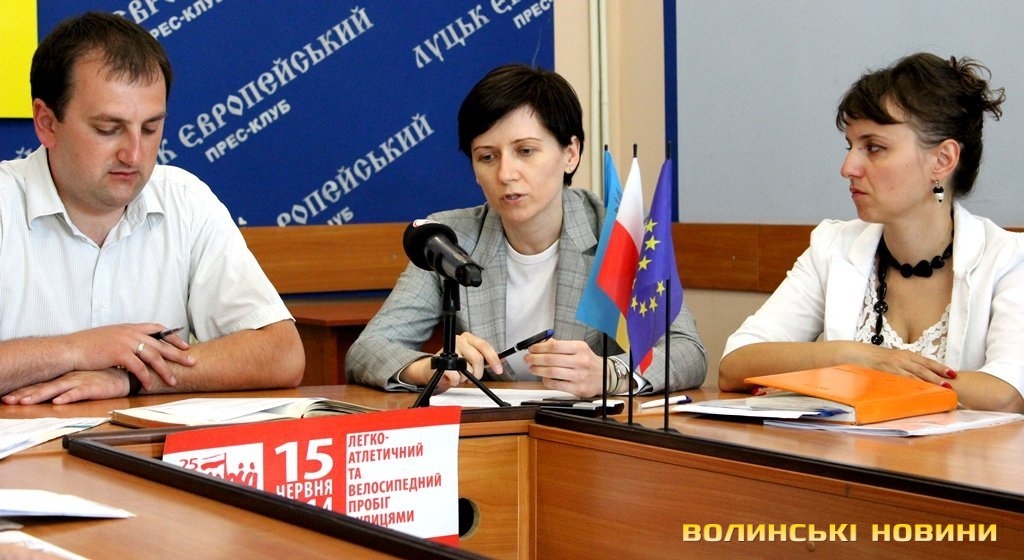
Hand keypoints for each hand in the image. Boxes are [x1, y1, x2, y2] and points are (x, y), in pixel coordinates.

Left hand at [1, 368, 131, 404]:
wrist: (128, 375)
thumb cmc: (104, 378)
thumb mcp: (82, 380)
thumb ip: (67, 385)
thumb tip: (50, 394)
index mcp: (65, 377)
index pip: (39, 384)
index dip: (23, 391)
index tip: (7, 397)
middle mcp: (69, 379)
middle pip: (42, 387)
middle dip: (23, 394)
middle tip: (7, 400)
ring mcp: (80, 382)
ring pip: (56, 390)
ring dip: (40, 395)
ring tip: (25, 402)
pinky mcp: (94, 387)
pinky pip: (78, 393)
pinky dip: (67, 397)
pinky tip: (57, 402)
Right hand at [65, 324, 194, 391]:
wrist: (71, 348)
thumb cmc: (88, 345)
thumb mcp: (111, 336)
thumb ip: (126, 339)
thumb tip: (136, 346)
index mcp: (130, 327)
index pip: (158, 328)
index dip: (172, 337)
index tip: (184, 345)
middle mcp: (131, 332)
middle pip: (161, 344)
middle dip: (179, 353)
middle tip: (192, 361)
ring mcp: (125, 342)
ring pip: (153, 356)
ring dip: (165, 370)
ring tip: (174, 380)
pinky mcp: (119, 354)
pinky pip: (138, 367)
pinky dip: (146, 377)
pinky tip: (150, 385)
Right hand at [398, 332, 500, 391]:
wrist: (435, 368)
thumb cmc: (455, 363)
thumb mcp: (471, 358)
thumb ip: (485, 358)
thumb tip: (503, 361)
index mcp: (468, 338)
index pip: (484, 346)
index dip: (493, 359)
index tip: (499, 370)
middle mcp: (459, 340)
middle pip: (477, 358)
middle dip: (478, 372)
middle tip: (473, 377)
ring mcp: (449, 349)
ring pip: (466, 368)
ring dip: (464, 377)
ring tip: (459, 374)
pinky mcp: (441, 361)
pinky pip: (455, 376)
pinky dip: (455, 381)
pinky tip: (451, 377)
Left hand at [523, 339, 604, 396]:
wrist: (605, 376)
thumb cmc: (588, 361)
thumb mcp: (578, 348)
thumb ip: (560, 345)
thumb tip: (541, 343)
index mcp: (580, 348)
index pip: (555, 346)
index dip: (539, 348)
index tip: (532, 349)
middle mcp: (581, 361)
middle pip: (551, 359)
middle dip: (535, 359)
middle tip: (528, 358)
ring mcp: (579, 376)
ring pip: (552, 372)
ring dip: (538, 370)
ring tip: (532, 368)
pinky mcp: (578, 389)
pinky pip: (556, 385)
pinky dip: (546, 381)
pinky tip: (544, 377)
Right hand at [845, 343, 955, 386]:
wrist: (850, 352)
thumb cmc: (868, 358)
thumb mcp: (887, 360)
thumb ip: (900, 367)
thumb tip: (910, 377)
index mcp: (903, 354)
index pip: (925, 361)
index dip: (940, 367)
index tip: (953, 373)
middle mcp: (901, 357)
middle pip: (925, 367)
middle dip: (941, 375)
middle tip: (954, 383)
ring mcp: (893, 363)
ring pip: (917, 373)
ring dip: (932, 381)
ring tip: (944, 388)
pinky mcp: (885, 370)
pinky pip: (902, 377)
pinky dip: (913, 383)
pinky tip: (921, 389)